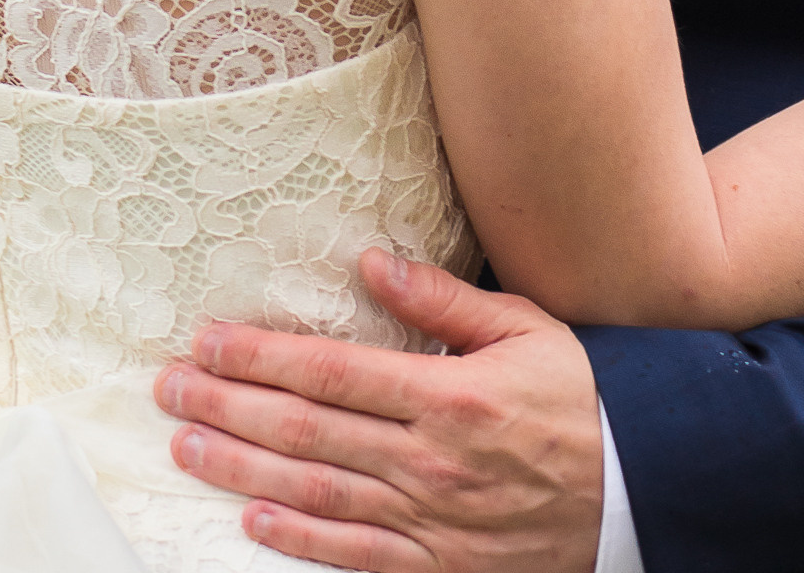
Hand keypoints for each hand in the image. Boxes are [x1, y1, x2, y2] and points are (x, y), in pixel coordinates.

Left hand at [155, 249, 602, 572]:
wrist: (636, 496)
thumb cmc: (577, 402)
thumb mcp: (525, 330)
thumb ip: (445, 300)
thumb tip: (375, 261)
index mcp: (446, 394)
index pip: (331, 372)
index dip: (262, 355)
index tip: (209, 338)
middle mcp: (427, 460)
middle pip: (306, 431)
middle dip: (229, 406)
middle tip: (168, 387)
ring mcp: (428, 521)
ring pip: (316, 494)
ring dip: (242, 471)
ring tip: (187, 446)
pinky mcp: (436, 567)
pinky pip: (354, 556)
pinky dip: (299, 541)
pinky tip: (252, 522)